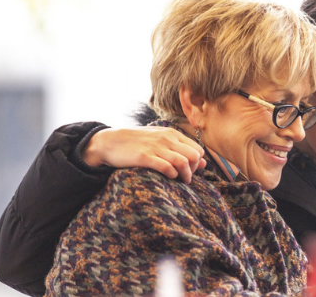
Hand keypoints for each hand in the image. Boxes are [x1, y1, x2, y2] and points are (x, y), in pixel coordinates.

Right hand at [83, 126, 205, 183]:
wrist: (110, 141)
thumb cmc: (138, 143)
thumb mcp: (162, 141)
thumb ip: (182, 150)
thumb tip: (205, 163)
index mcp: (172, 134)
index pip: (198, 150)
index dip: (198, 163)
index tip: (190, 170)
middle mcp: (167, 139)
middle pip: (194, 156)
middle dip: (194, 169)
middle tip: (187, 177)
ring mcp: (156, 147)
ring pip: (183, 162)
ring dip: (186, 175)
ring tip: (182, 181)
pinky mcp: (144, 157)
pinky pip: (166, 167)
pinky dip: (172, 174)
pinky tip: (169, 177)